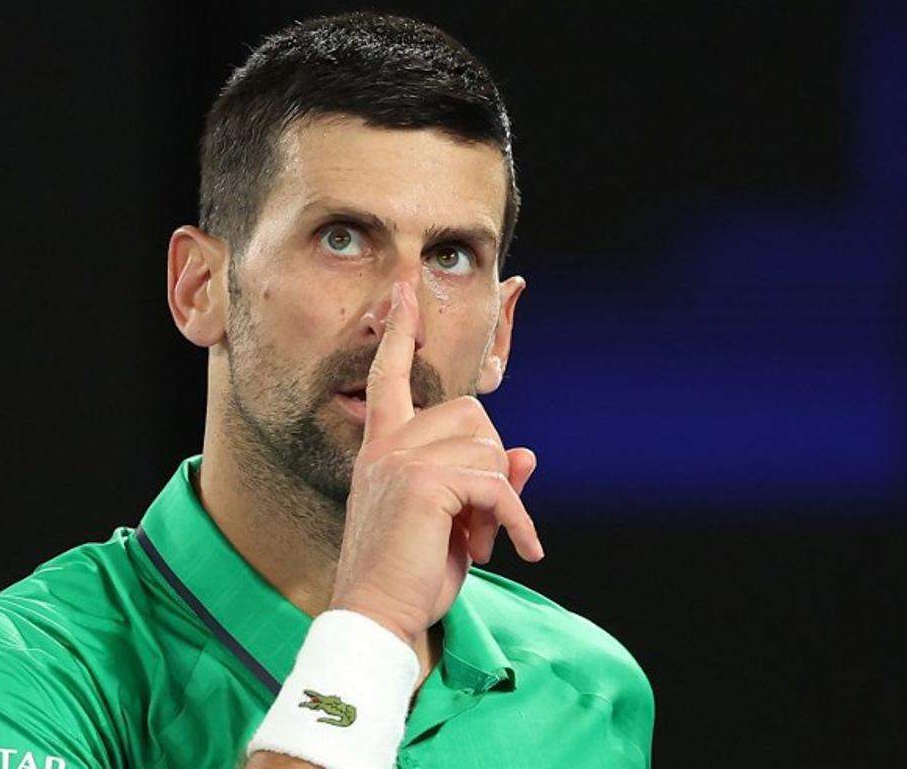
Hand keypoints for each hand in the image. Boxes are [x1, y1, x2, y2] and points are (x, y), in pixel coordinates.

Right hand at [328, 281, 543, 645]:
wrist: (380, 615)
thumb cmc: (413, 572)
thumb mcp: (457, 521)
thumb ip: (486, 481)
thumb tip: (527, 454)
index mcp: (384, 445)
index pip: (390, 376)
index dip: (400, 332)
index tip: (405, 290)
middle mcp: (388, 443)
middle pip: (472, 413)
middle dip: (492, 464)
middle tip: (482, 519)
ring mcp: (402, 458)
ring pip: (489, 449)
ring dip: (502, 501)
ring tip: (482, 540)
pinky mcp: (423, 481)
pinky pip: (497, 485)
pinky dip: (517, 520)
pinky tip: (520, 551)